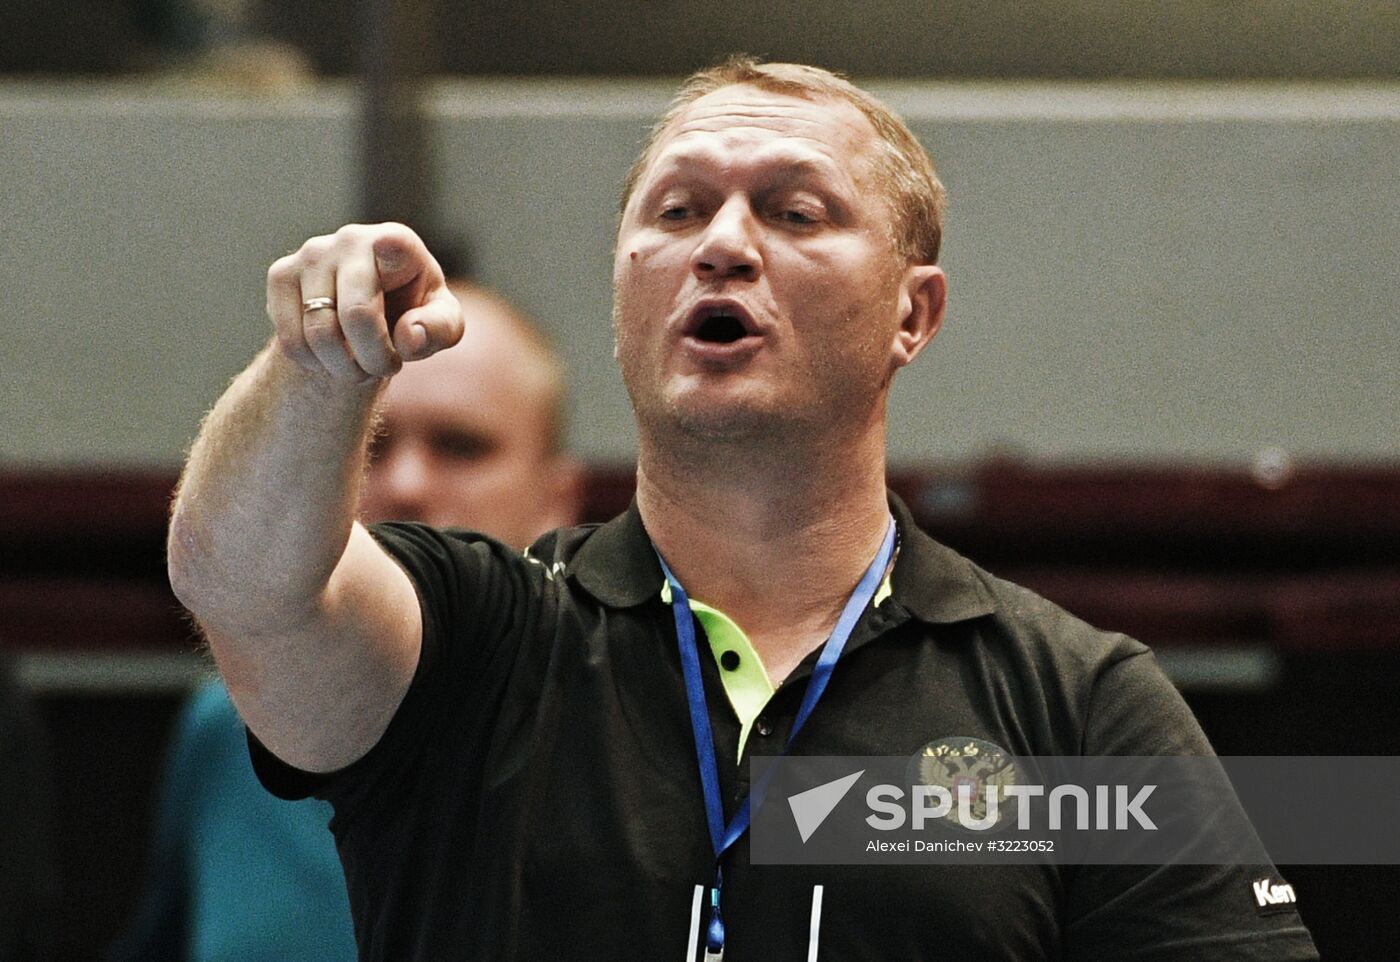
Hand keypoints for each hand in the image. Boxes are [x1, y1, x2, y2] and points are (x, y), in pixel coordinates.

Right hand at [266, 223, 462, 380]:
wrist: (369, 313)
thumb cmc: (413, 314)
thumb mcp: (442, 324)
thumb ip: (439, 330)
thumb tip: (409, 336)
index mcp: (399, 242)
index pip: (392, 244)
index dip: (388, 249)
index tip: (387, 245)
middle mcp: (352, 239)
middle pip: (358, 315)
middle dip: (375, 359)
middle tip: (385, 369)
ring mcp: (311, 254)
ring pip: (319, 333)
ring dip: (344, 368)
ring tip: (361, 367)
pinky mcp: (281, 275)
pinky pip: (290, 339)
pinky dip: (314, 364)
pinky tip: (332, 358)